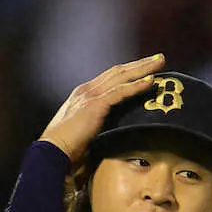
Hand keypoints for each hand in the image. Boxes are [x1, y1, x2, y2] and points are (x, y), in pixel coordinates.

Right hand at [39, 53, 164, 166]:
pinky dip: (137, 85)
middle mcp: (86, 90)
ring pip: (121, 76)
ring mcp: (90, 96)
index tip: (143, 69)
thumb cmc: (64, 150)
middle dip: (139, 64)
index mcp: (81, 96)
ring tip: (160, 62)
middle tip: (158, 59)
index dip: (127, 73)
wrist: (51, 152)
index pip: (108, 79)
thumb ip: (94, 126)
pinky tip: (151, 80)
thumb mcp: (81, 133)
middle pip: (118, 72)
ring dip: (143, 68)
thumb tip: (107, 134)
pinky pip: (121, 91)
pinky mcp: (95, 105)